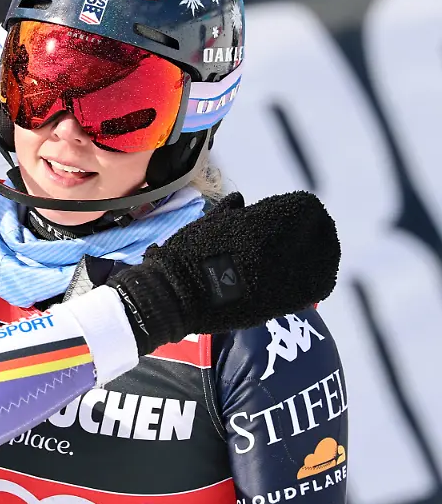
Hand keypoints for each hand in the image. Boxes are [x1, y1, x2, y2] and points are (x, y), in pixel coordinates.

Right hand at [108, 191, 340, 353]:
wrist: (178, 297)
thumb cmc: (187, 255)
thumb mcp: (211, 223)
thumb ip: (232, 212)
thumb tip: (241, 203)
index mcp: (266, 222)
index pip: (306, 206)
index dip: (301, 208)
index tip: (292, 211)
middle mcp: (285, 246)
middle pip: (321, 229)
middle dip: (315, 228)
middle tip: (306, 231)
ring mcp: (289, 276)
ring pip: (324, 257)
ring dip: (319, 251)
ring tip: (308, 253)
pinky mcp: (287, 301)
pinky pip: (315, 284)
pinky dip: (314, 276)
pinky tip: (304, 274)